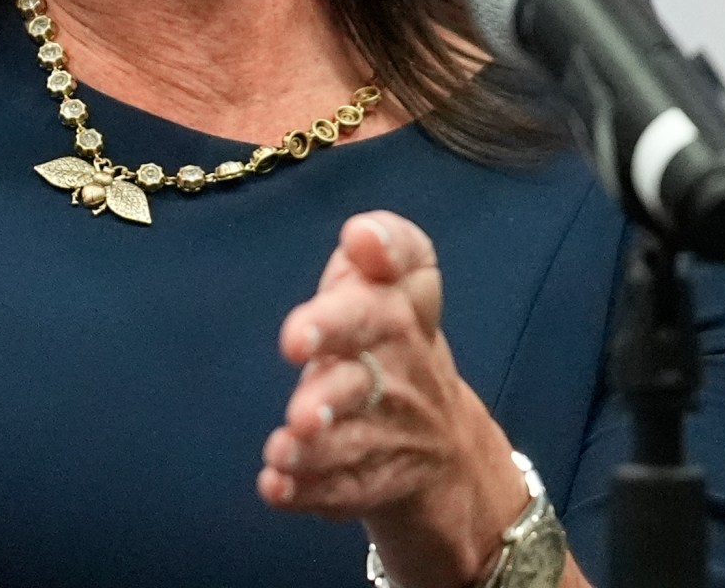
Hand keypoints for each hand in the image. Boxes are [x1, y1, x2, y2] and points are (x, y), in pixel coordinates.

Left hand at [260, 211, 532, 587]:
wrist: (448, 459)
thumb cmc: (389, 357)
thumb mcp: (381, 298)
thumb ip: (370, 258)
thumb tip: (360, 233)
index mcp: (406, 308)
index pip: (415, 265)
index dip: (392, 247)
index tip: (359, 240)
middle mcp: (408, 362)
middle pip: (378, 349)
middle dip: (336, 353)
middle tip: (295, 351)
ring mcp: (400, 428)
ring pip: (360, 432)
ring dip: (321, 440)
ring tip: (284, 446)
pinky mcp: (383, 482)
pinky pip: (349, 489)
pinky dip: (312, 490)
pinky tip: (276, 486)